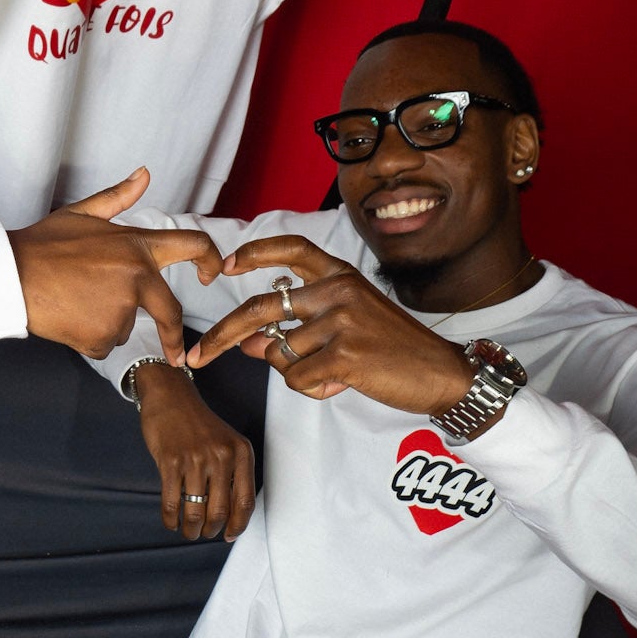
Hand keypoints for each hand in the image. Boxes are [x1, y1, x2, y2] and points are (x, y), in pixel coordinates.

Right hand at [10, 171, 224, 364]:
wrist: (11, 276)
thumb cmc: (43, 245)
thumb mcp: (81, 214)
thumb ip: (118, 198)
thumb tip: (144, 174)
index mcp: (137, 246)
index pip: (192, 244)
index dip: (210, 259)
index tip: (212, 274)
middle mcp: (137, 277)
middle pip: (169, 312)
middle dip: (172, 336)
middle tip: (174, 352)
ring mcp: (121, 308)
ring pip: (126, 327)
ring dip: (108, 323)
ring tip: (76, 303)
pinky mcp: (103, 335)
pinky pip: (105, 344)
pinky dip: (90, 339)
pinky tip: (69, 319)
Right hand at [134, 362, 255, 541]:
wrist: (171, 398)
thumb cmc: (199, 426)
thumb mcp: (226, 443)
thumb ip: (233, 474)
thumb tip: (230, 517)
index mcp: (241, 452)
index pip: (245, 501)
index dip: (238, 525)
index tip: (228, 535)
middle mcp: (221, 456)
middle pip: (220, 511)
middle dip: (211, 530)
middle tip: (204, 533)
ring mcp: (195, 459)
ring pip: (195, 510)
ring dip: (191, 529)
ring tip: (189, 531)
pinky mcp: (171, 462)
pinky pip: (172, 502)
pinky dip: (171, 519)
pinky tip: (172, 522)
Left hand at [185, 235, 475, 414]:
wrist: (439, 373)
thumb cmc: (391, 350)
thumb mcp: (344, 328)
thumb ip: (297, 329)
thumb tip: (249, 343)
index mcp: (341, 276)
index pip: (292, 248)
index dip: (255, 253)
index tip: (225, 265)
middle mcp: (338, 290)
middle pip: (260, 309)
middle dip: (222, 335)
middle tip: (196, 355)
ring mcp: (341, 320)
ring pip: (280, 355)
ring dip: (297, 374)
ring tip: (334, 374)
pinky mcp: (345, 354)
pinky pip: (297, 378)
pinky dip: (311, 389)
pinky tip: (341, 383)